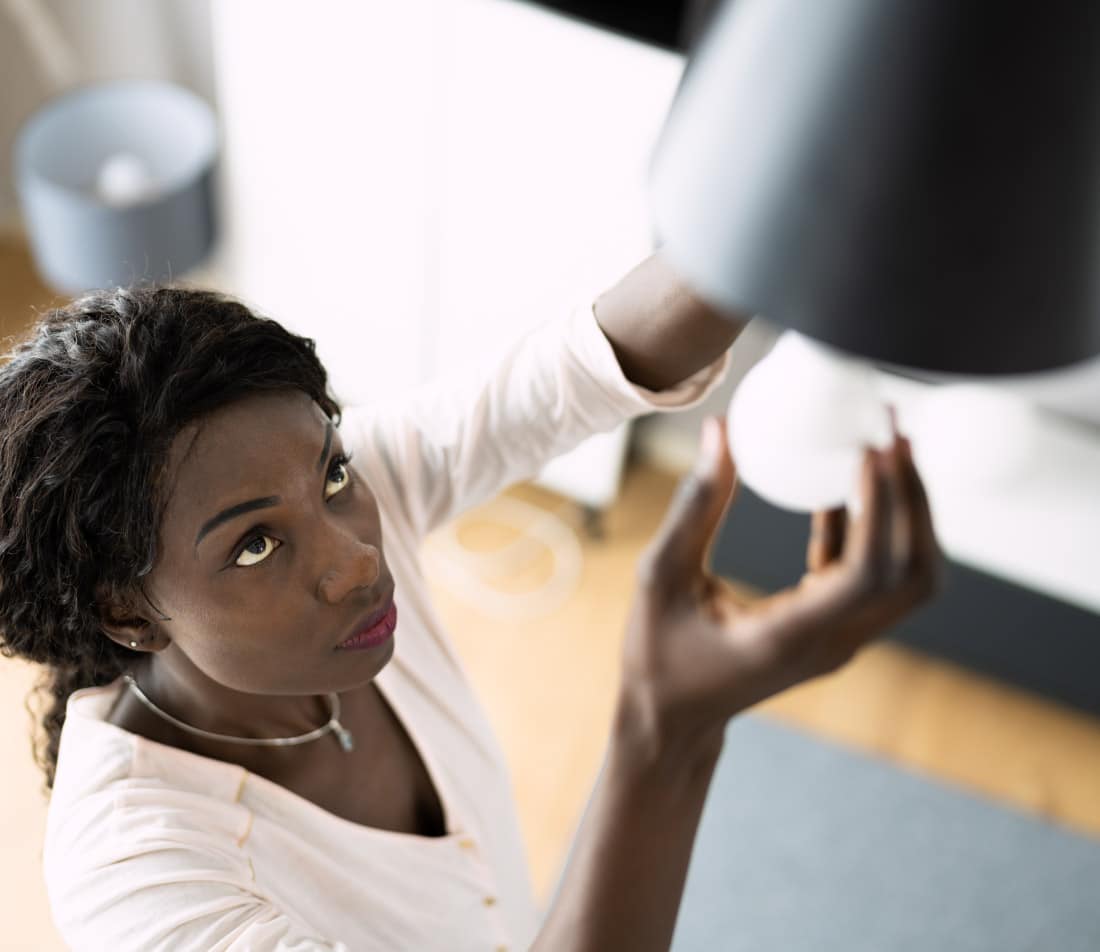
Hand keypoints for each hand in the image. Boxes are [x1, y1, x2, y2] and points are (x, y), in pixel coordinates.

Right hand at [616, 413, 941, 765]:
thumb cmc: (658, 655)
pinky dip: (871, 529)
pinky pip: (873, 578)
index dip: (881, 507)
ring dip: (907, 514)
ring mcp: (841, 642)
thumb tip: (720, 431)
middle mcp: (832, 643)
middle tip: (893, 433)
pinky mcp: (834, 631)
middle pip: (914, 575)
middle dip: (915, 499)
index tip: (869, 447)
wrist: (673, 721)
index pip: (867, 573)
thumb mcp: (660, 576)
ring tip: (884, 450)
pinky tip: (838, 487)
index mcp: (790, 636)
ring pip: (909, 579)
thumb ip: (694, 507)